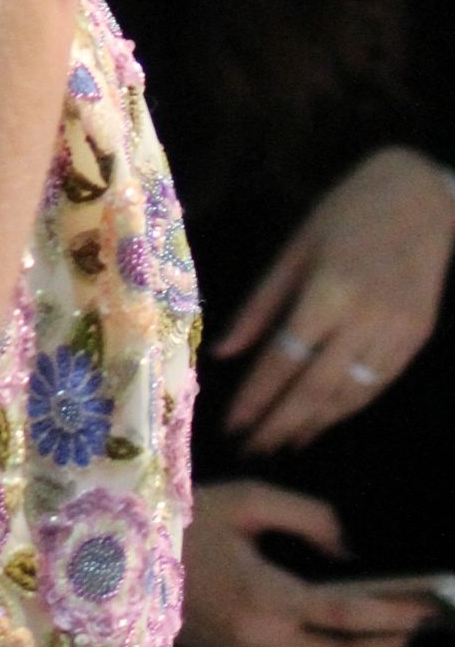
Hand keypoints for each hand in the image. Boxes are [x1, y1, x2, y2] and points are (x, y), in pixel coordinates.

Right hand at [180, 481, 429, 646]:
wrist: (121, 553)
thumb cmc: (184, 518)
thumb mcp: (245, 499)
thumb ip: (305, 517)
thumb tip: (347, 549)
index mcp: (265, 595)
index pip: (345, 617)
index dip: (390, 617)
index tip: (421, 611)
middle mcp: (259, 638)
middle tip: (407, 631)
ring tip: (375, 640)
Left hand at [216, 147, 454, 451]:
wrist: (422, 198)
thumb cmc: (347, 212)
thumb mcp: (296, 247)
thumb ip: (262, 304)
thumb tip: (225, 352)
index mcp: (328, 292)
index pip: (284, 360)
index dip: (257, 397)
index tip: (233, 424)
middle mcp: (364, 321)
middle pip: (316, 387)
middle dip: (281, 423)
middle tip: (252, 448)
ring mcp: (396, 334)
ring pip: (350, 394)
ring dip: (314, 424)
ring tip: (282, 443)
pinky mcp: (416, 340)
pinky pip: (377, 385)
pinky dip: (347, 408)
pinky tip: (323, 421)